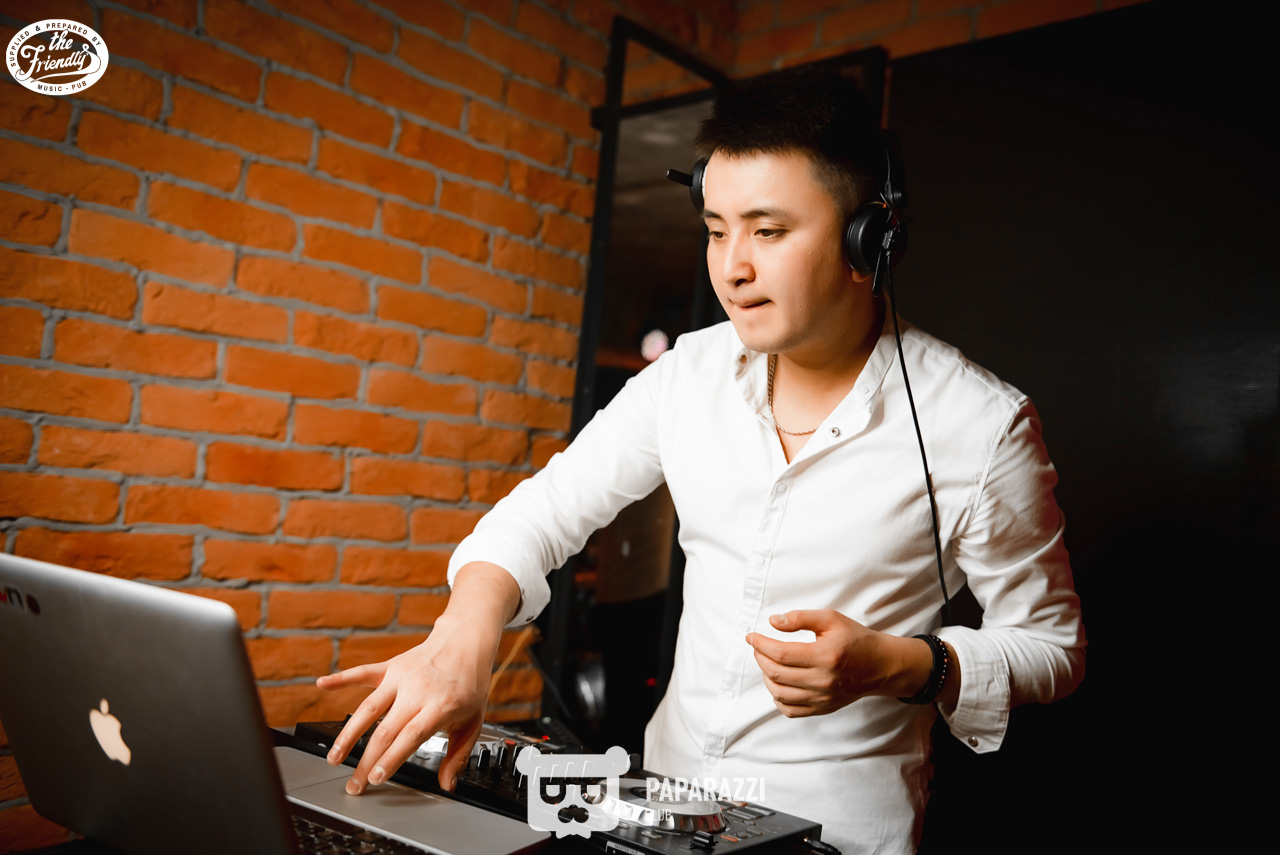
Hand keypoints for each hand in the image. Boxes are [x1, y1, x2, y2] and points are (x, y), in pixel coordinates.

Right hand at [316, 613, 498, 794]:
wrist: (466, 641)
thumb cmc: (469, 683)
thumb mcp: (475, 721)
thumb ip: (459, 755)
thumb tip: (447, 784)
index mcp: (441, 705)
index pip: (410, 736)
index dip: (390, 758)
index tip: (375, 778)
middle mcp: (417, 690)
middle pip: (385, 729)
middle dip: (366, 760)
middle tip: (353, 784)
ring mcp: (401, 677)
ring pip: (368, 707)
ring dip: (348, 734)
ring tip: (334, 757)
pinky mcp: (391, 667)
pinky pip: (363, 672)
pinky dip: (341, 679)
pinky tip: (322, 685)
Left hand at [746, 609, 924, 716]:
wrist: (880, 665)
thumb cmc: (855, 639)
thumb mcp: (831, 619)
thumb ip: (801, 618)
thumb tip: (773, 621)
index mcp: (825, 656)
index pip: (780, 653)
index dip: (760, 644)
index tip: (751, 636)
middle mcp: (823, 681)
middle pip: (776, 673)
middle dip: (759, 657)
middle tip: (758, 646)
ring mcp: (822, 698)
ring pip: (779, 693)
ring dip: (766, 676)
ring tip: (768, 661)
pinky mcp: (822, 708)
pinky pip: (790, 710)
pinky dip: (777, 697)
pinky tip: (779, 682)